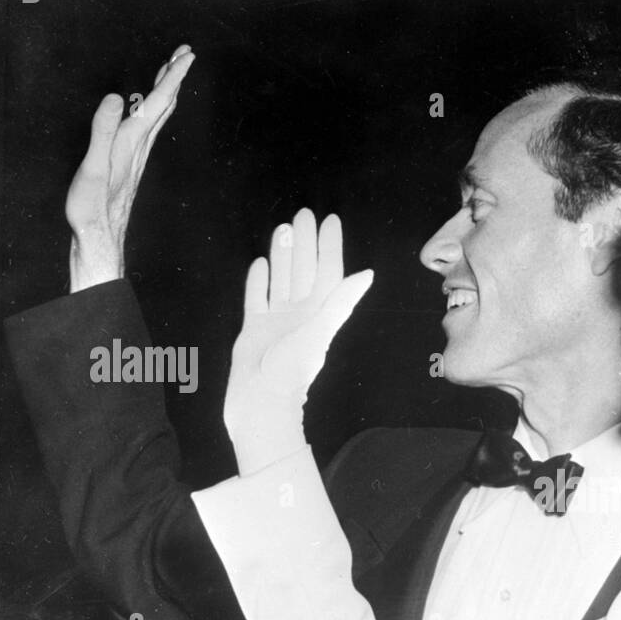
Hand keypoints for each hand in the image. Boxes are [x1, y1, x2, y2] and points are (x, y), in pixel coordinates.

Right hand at [66, 45, 194, 291]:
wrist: (98, 241)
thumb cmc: (92, 210)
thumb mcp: (93, 168)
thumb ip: (104, 131)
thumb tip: (117, 97)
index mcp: (132, 144)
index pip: (157, 104)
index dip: (172, 78)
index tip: (186, 56)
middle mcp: (138, 149)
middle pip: (162, 108)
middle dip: (173, 79)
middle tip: (183, 54)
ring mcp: (135, 158)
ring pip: (155, 118)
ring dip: (163, 92)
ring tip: (169, 73)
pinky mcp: (128, 166)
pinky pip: (145, 130)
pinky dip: (150, 112)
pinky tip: (145, 111)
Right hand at [224, 208, 373, 474]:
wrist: (260, 406)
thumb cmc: (290, 372)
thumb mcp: (317, 334)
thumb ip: (339, 302)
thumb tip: (367, 275)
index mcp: (317, 314)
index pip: (326, 272)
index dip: (329, 247)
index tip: (329, 219)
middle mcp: (299, 314)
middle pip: (303, 270)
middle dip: (304, 242)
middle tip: (304, 213)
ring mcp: (276, 322)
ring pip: (281, 280)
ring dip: (282, 255)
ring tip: (282, 229)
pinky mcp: (254, 331)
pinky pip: (257, 298)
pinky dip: (259, 281)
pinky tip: (259, 263)